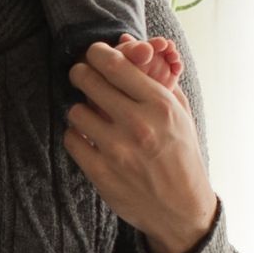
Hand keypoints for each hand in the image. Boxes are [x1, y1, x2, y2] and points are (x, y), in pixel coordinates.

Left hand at [65, 39, 216, 252]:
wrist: (181, 209)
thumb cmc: (181, 154)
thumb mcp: (180, 113)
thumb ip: (154, 77)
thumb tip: (126, 43)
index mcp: (160, 105)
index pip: (115, 64)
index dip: (97, 53)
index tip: (93, 54)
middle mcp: (138, 125)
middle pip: (88, 80)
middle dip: (81, 73)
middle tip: (81, 75)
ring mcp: (118, 150)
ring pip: (76, 111)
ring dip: (80, 109)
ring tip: (90, 115)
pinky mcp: (101, 173)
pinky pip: (72, 140)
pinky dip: (77, 135)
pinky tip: (88, 137)